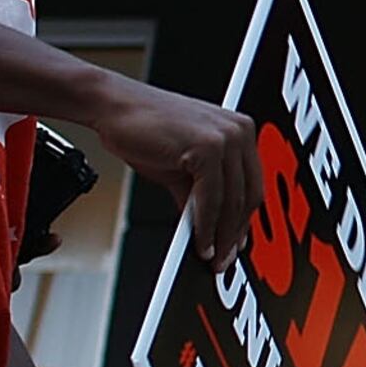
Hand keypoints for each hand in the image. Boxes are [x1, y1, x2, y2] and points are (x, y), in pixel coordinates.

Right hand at [93, 77, 261, 267]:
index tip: (236, 246)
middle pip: (248, 195)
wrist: (114, 106)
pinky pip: (212, 198)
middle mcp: (240, 131)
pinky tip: (200, 242)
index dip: (244, 221)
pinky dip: (206, 225)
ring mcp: (227, 137)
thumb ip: (200, 196)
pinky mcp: (208, 146)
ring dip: (222, 236)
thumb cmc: (145, 130)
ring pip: (232, 200)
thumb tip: (210, 230)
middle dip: (235, 234)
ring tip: (212, 257)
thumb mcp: (181, 168)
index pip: (251, 185)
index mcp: (241, 132)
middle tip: (224, 260)